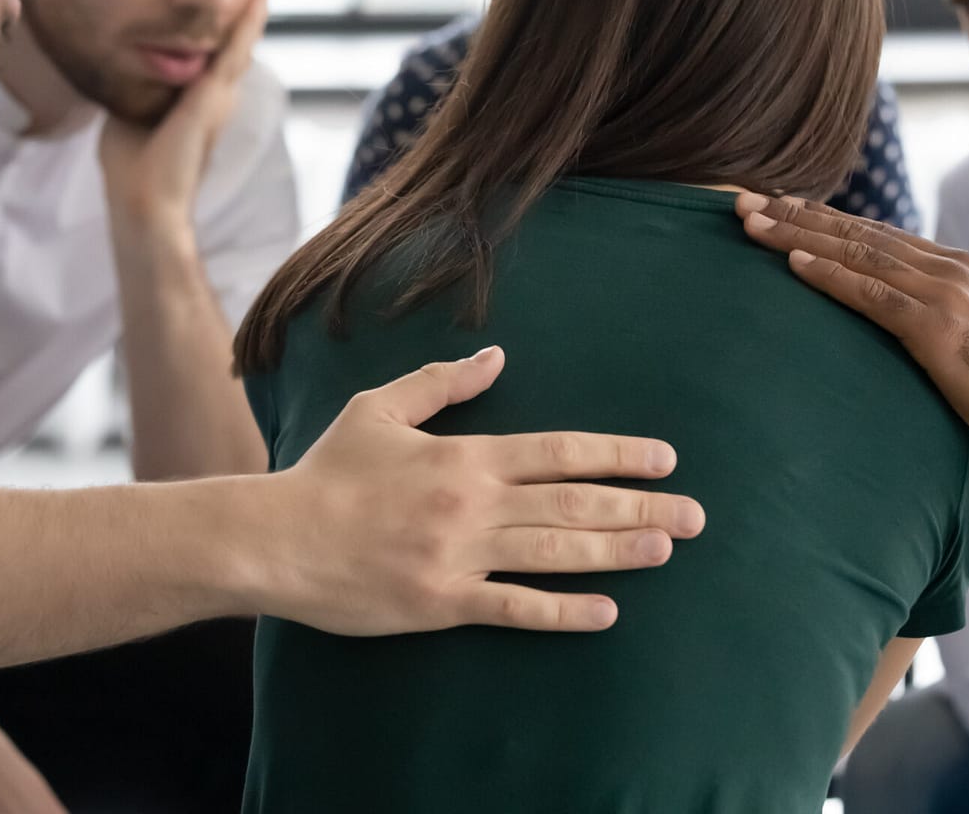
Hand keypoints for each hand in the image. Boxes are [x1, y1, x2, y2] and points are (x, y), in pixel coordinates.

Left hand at [100, 0, 281, 231]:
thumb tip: (122, 65)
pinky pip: (237, 46)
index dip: (235, 12)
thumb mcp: (131, 114)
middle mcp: (220, 93)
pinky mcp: (214, 97)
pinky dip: (250, 16)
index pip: (221, 45)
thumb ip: (136, 88)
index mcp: (201, 99)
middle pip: (244, 31)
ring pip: (247, 32)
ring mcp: (221, 94)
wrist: (143, 202)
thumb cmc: (132, 169)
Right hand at [260, 346, 706, 635]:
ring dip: (617, 551)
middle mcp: (471, 504)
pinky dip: (563, 611)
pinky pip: (514, 609)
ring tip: (665, 548)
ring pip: (555, 553)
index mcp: (463, 456)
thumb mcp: (380, 409)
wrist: (273, 539)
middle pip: (572, 503)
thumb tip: (496, 356)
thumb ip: (442, 383)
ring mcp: (458, 556)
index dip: (617, 455)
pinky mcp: (441, 603)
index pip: (559, 451)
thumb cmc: (327, 472)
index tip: (665, 459)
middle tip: (695, 516)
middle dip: (640, 506)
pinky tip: (606, 612)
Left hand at [736, 194, 968, 476]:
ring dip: (797, 236)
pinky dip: (829, 275)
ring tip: (750, 223)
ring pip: (855, 253)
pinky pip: (872, 294)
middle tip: (741, 200)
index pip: (872, 233)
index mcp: (951, 267)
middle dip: (794, 214)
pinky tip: (793, 263)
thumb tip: (896, 324)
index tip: (776, 206)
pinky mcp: (936, 328)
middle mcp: (944, 268)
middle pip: (854, 232)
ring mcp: (941, 294)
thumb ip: (933, 319)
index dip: (820, 218)